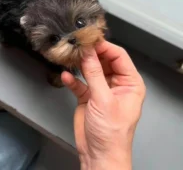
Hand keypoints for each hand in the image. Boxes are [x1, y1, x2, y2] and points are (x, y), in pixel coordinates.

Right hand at [62, 41, 145, 169]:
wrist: (98, 155)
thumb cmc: (111, 133)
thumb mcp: (103, 99)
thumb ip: (93, 73)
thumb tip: (87, 52)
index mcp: (130, 83)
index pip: (118, 56)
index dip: (104, 46)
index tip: (89, 40)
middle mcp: (116, 84)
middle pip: (103, 60)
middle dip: (91, 53)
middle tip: (77, 45)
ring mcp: (101, 89)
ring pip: (91, 69)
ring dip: (80, 64)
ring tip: (70, 56)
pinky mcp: (88, 96)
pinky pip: (80, 83)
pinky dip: (73, 79)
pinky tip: (66, 76)